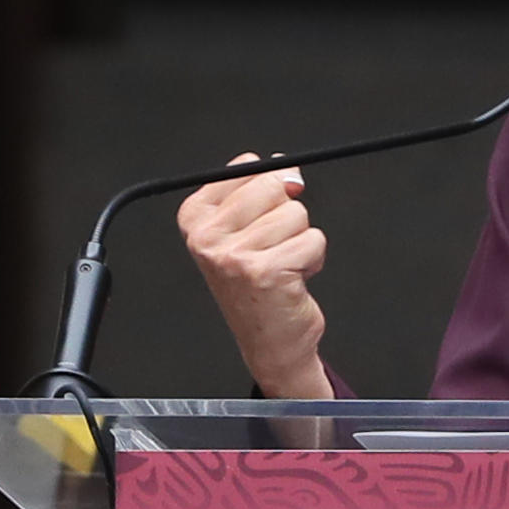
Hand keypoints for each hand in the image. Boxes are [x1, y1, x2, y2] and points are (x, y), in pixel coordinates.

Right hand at [178, 154, 332, 399]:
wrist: (270, 341)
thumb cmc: (259, 283)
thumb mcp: (246, 229)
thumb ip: (262, 190)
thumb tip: (288, 170)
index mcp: (195, 218)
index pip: (248, 167)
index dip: (269, 191)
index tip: (260, 220)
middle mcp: (207, 237)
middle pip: (274, 186)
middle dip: (287, 214)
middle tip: (273, 247)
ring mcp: (233, 255)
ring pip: (297, 214)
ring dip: (300, 240)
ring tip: (282, 265)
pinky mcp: (265, 272)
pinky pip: (313, 239)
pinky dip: (313, 258)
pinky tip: (293, 279)